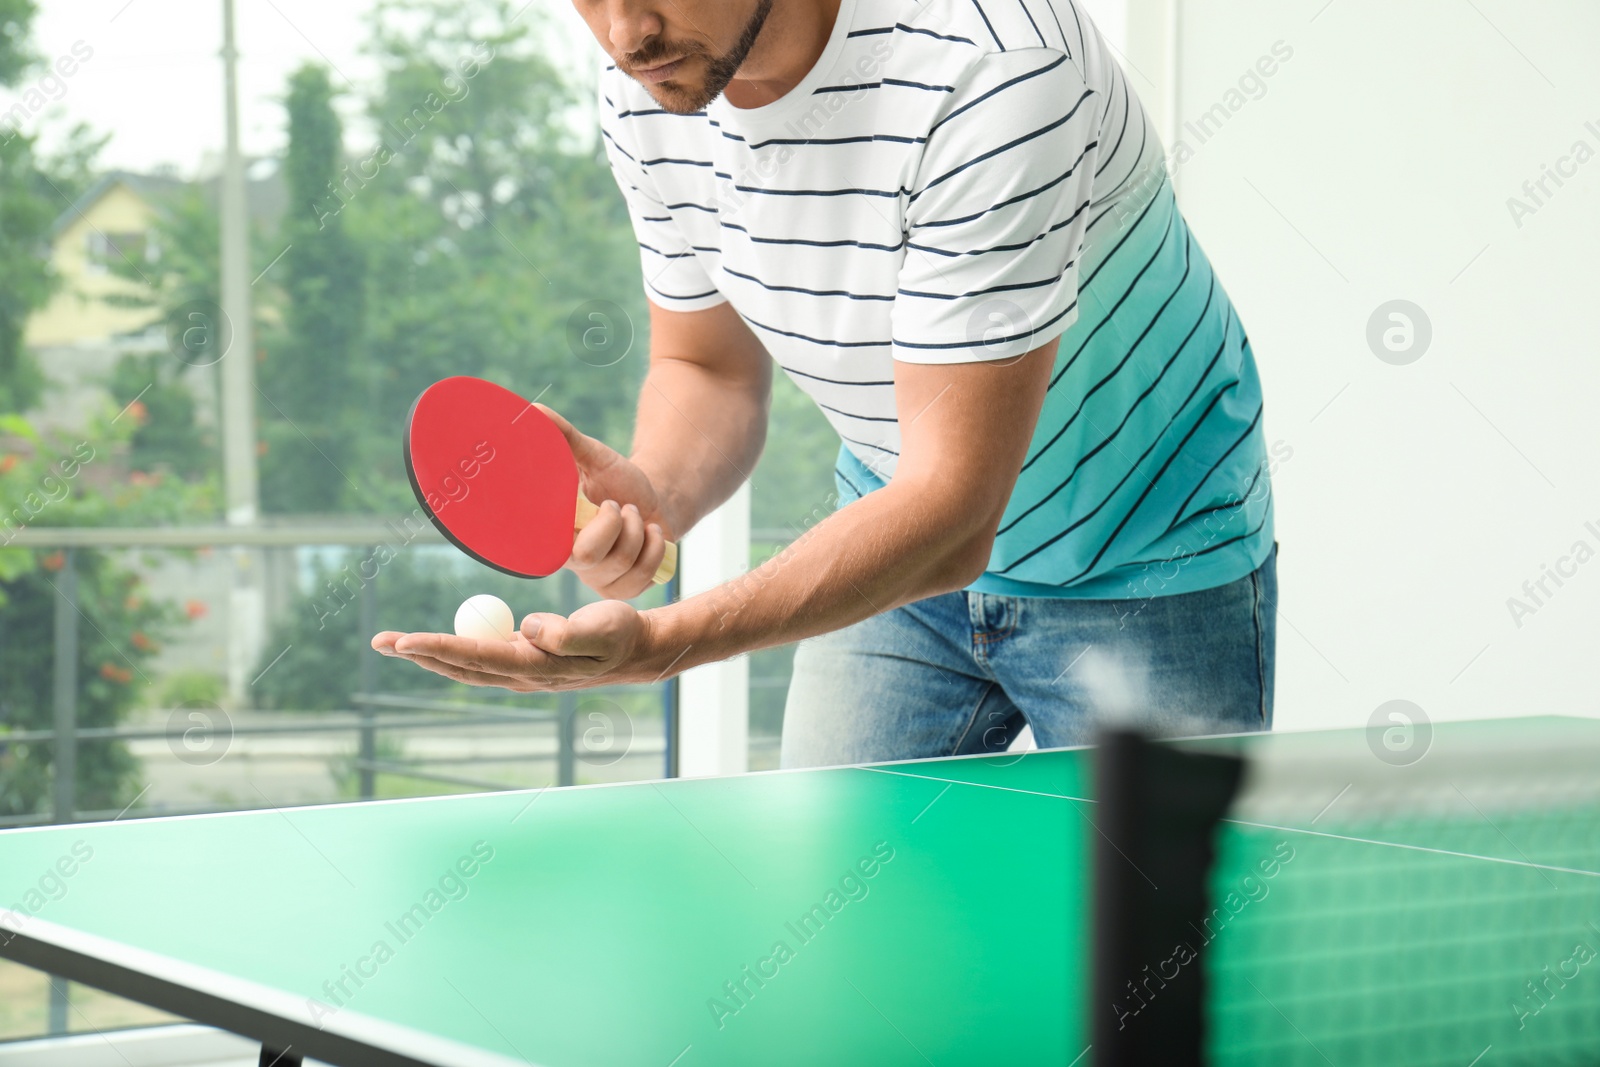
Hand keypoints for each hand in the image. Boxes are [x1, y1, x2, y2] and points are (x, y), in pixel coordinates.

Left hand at [372, 600, 662, 691]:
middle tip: (380, 640)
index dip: (440, 648)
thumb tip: (527, 629)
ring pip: (465, 665)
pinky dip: (454, 649)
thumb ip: (566, 632)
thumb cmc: (621, 635)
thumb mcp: (602, 629)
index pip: (477, 657)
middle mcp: (521, 675)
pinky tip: (439, 643)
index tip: (406, 640)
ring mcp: (520, 671)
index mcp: (535, 667)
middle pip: (460, 666)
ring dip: (429, 654)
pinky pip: (480, 656)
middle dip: (418, 655)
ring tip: (396, 642)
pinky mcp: (523, 661)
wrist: (637, 651)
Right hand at [538, 404, 673, 598]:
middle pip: (588, 557)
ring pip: (622, 562)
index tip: (594, 507)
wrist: (653, 500)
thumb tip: (533, 412)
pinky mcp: (626, 589)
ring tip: (635, 514)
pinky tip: (650, 532)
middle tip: (619, 505)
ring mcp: (599, 579)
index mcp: (554, 534)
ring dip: (638, 529)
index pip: (545, 549)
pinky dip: (655, 546)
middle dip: (614, 523)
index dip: (568, 532)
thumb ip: (563, 437)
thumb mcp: (593, 456)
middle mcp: (572, 563)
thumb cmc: (616, 480)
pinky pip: (644, 574)